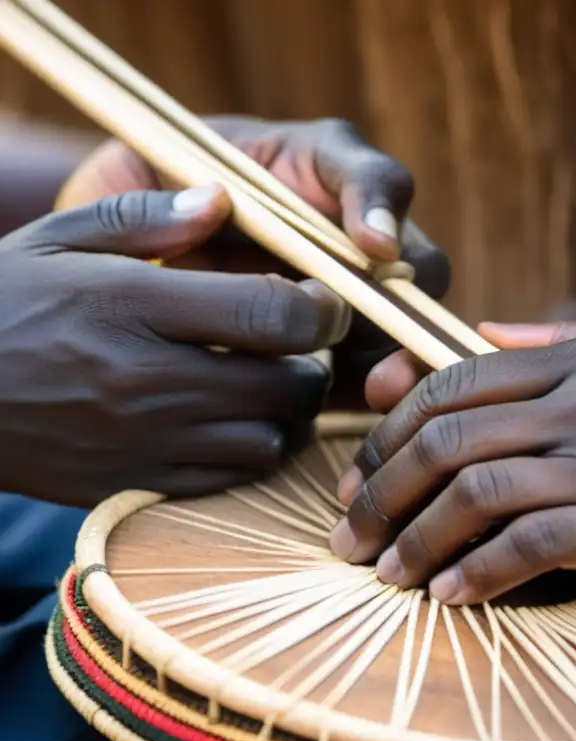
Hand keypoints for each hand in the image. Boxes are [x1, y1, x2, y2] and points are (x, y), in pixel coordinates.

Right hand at [0, 187, 347, 506]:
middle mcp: (145, 380)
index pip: (273, 316)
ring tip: (267, 385)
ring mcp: (139, 441)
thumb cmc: (0, 300)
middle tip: (299, 345)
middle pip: (288, 387)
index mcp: (132, 305)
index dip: (321, 310)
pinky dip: (248, 454)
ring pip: (268, 442)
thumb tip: (225, 198)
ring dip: (286, 414)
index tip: (320, 300)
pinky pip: (226, 481)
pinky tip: (230, 422)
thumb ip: (146, 218)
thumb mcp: (57, 239)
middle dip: (313, 364)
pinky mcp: (128, 484)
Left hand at [59, 117, 450, 399]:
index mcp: (308, 168)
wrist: (121, 267)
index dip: (379, 206)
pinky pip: (376, 366)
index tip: (372, 248)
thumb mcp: (130, 184)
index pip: (366, 174)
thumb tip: (217, 203)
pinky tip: (359, 408)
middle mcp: (345, 228)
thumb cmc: (129, 211)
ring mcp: (349, 286)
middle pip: (413, 263)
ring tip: (377, 389)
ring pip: (405, 321)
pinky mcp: (340, 340)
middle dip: (403, 306)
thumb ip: (166, 194)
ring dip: (400, 355)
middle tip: (384, 335)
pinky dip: (373, 389)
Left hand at [332, 322, 575, 604]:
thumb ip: (554, 346)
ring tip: (389, 573)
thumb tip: (480, 332)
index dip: (389, 429)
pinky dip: (478, 573)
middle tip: (351, 533)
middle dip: (380, 490)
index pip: (452, 381)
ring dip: (417, 539)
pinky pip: (530, 545)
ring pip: (475, 493)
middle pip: (446, 437)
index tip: (360, 473)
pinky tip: (454, 595)